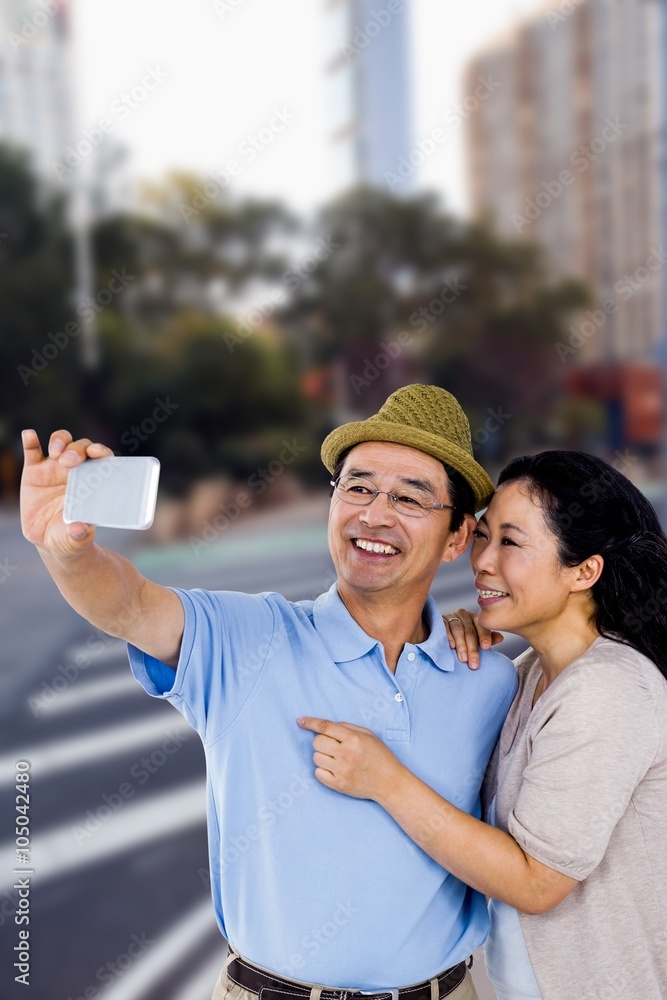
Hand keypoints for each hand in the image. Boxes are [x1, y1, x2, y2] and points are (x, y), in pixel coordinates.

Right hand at [20, 429, 113, 558]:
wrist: (50, 540)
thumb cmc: (72, 536)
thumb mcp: (76, 539)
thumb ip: (80, 535)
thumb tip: (80, 529)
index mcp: (93, 481)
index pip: (102, 459)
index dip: (101, 451)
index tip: (97, 452)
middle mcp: (77, 469)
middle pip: (81, 447)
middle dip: (77, 449)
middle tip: (70, 461)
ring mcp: (54, 468)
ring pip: (61, 442)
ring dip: (60, 441)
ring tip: (56, 453)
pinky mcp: (34, 471)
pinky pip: (32, 451)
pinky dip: (30, 441)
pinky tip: (29, 435)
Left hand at [297, 717, 405, 802]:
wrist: (390, 782)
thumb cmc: (380, 756)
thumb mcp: (369, 735)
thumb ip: (348, 727)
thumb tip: (327, 726)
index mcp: (353, 739)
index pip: (325, 727)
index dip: (310, 722)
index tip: (300, 721)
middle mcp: (346, 754)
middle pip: (317, 742)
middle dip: (322, 741)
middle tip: (333, 745)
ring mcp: (341, 771)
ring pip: (316, 757)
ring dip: (322, 755)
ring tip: (336, 758)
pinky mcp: (338, 785)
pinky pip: (318, 773)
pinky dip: (322, 769)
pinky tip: (334, 769)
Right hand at [442, 609, 503, 668]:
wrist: (443, 635)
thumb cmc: (465, 639)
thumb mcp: (477, 639)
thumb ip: (488, 639)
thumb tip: (500, 638)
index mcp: (476, 618)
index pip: (482, 626)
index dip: (484, 636)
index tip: (486, 648)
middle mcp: (464, 615)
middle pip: (470, 631)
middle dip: (472, 648)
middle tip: (473, 664)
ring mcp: (452, 616)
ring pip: (458, 630)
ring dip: (461, 645)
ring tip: (463, 659)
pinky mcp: (440, 620)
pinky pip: (445, 627)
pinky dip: (448, 637)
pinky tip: (451, 646)